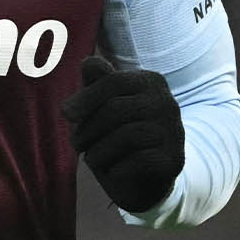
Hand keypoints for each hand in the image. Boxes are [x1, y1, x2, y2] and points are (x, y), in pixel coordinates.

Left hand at [60, 55, 184, 212]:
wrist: (145, 177)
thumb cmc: (117, 133)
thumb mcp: (103, 105)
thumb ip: (96, 82)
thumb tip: (87, 63)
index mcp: (150, 81)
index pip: (113, 82)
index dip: (85, 98)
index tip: (66, 113)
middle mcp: (167, 102)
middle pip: (116, 109)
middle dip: (88, 129)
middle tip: (76, 143)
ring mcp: (174, 131)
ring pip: (127, 136)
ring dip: (99, 151)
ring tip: (90, 158)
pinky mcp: (173, 159)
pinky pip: (139, 160)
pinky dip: (117, 168)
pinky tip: (111, 171)